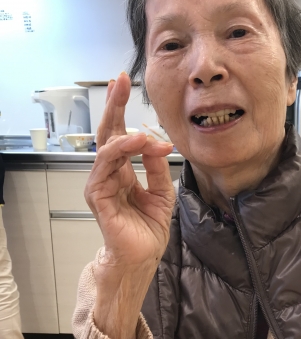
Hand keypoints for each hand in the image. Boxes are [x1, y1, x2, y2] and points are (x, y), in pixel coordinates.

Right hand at [85, 72, 174, 338]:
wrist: (142, 257)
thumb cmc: (147, 229)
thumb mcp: (162, 192)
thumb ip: (157, 167)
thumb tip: (158, 143)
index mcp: (123, 171)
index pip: (120, 134)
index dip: (121, 109)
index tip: (124, 84)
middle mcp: (109, 174)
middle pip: (108, 133)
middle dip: (113, 106)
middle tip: (119, 80)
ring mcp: (101, 185)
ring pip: (106, 148)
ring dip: (124, 132)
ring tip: (143, 127)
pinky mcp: (100, 198)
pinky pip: (107, 168)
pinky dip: (122, 153)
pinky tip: (137, 143)